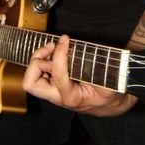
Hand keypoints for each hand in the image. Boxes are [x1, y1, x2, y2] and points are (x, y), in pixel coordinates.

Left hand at [22, 35, 136, 116]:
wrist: (113, 105)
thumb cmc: (112, 94)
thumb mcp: (110, 81)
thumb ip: (97, 69)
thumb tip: (86, 51)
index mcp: (72, 98)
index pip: (57, 74)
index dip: (59, 54)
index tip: (65, 40)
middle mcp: (58, 97)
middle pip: (31, 83)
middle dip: (36, 61)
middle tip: (52, 47)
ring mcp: (54, 92)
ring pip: (32, 77)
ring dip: (38, 59)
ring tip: (53, 46)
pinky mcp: (55, 86)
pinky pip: (40, 74)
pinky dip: (44, 59)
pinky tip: (56, 51)